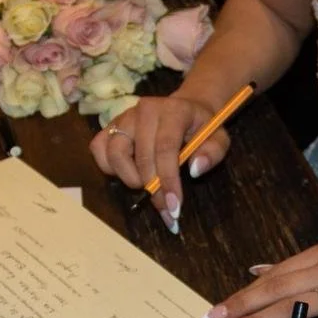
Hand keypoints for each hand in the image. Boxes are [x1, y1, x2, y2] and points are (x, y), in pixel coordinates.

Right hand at [87, 94, 232, 226]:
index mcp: (173, 110)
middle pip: (142, 156)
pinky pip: (99, 148)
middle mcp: (145, 110)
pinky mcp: (111, 125)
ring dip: (129, 178)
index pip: (166, 148)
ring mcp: (124, 116)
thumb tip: (194, 170)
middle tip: (166, 209)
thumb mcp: (218, 138)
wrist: (186, 108)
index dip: (168, 180)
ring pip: (114, 153)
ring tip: (146, 185)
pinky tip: (128, 173)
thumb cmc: (201, 127)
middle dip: (154, 189)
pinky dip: (109, 167)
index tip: (174, 207)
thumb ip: (212, 153)